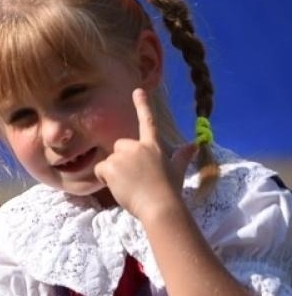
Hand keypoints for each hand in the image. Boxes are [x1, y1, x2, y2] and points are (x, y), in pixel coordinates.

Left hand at [93, 88, 193, 221]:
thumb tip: (195, 145)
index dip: (143, 105)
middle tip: (134, 177)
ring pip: (110, 160)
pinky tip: (118, 187)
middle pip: (121, 145)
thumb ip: (182, 156)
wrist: (160, 206)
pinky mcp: (111, 165)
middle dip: (122, 159)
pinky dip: (104, 178)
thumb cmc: (170, 190)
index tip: (137, 90)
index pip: (148, 121)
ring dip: (114, 171)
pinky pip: (100, 169)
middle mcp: (137, 146)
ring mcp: (124, 155)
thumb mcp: (177, 170)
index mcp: (154, 146)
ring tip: (129, 184)